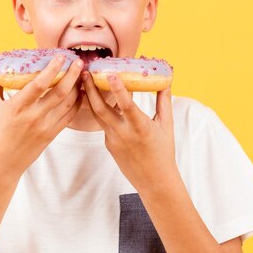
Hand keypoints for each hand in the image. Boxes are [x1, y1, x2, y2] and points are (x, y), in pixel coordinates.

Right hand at [0, 55, 84, 176]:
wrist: (1, 163)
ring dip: (77, 87)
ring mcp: (45, 126)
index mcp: (17, 106)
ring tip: (81, 74)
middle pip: (60, 92)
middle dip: (72, 74)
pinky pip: (69, 116)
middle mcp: (33, 116)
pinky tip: (80, 93)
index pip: (39, 84)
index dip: (52, 69)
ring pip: (69, 103)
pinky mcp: (51, 135)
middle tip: (78, 61)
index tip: (61, 56)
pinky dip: (77, 103)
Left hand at [81, 71, 177, 190]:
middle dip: (91, 89)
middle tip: (86, 72)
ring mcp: (112, 140)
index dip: (118, 89)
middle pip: (101, 109)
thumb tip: (165, 80)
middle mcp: (123, 133)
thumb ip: (164, 101)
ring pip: (97, 115)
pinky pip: (103, 124)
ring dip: (90, 97)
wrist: (154, 181)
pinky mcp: (108, 144)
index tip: (110, 74)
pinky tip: (97, 98)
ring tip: (86, 81)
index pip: (127, 105)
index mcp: (140, 127)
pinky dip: (100, 110)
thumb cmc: (163, 151)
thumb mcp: (166, 125)